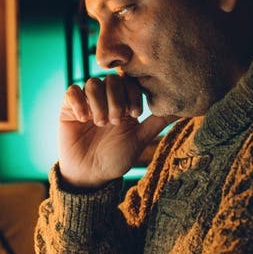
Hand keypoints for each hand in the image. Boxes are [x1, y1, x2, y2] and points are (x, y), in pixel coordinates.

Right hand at [58, 76, 174, 188]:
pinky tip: (84, 118)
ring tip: (101, 123)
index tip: (134, 114)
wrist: (90, 174)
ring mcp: (86, 102)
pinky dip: (79, 102)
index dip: (132, 93)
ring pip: (92, 83)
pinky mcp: (69, 107)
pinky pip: (72, 91)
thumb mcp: (139, 139)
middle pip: (111, 79)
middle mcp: (105, 99)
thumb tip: (183, 109)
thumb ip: (157, 122)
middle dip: (116, 99)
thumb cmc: (115, 158)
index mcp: (123, 102)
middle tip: (116, 121)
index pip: (129, 81)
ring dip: (99, 103)